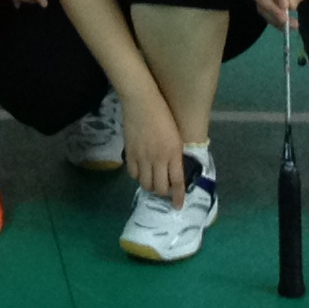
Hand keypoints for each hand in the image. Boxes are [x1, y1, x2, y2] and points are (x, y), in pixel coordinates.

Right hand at [121, 86, 188, 203]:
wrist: (141, 102)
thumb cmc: (163, 114)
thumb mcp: (175, 136)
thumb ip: (175, 155)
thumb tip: (174, 171)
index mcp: (173, 153)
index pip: (177, 182)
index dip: (178, 197)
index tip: (178, 206)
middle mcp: (158, 159)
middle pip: (160, 188)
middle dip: (164, 192)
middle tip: (164, 188)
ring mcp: (142, 157)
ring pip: (145, 184)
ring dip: (150, 185)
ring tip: (152, 179)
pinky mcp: (129, 153)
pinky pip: (133, 174)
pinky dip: (138, 176)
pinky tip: (141, 170)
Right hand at [252, 0, 308, 28]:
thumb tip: (289, 6)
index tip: (285, 5)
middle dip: (272, 9)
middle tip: (285, 19)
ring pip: (262, 8)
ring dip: (275, 19)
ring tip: (291, 26)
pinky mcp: (267, 4)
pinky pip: (267, 15)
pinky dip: (276, 22)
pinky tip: (288, 27)